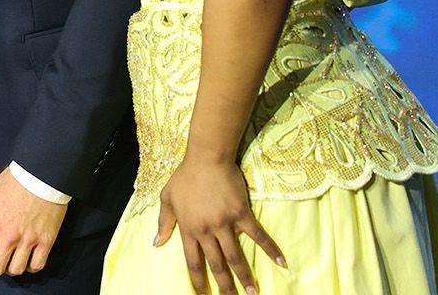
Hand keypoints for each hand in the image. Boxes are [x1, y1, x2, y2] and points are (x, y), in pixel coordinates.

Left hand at [0, 167, 67, 277]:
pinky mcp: (46, 241)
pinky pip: (37, 265)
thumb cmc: (12, 181)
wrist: (41, 173)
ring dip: (10, 269)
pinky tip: (27, 260)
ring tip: (9, 261)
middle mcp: (8, 236)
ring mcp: (28, 240)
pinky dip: (30, 267)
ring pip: (16, 270)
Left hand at [155, 155, 285, 294]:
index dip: (198, 281)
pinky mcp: (241, 213)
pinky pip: (258, 235)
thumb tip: (156, 243)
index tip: (203, 294)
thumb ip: (163, 222)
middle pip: (216, 264)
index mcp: (188, 228)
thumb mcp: (167, 198)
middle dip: (224, 286)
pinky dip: (270, 249)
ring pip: (235, 256)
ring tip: (253, 292)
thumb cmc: (185, 176)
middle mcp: (206, 230)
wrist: (207, 157)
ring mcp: (224, 223)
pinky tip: (281, 263)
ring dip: (245, 276)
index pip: (193, 262)